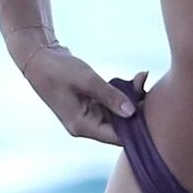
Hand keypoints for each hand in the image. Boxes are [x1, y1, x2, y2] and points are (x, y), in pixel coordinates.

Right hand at [19, 44, 144, 145]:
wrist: (38, 56)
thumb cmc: (58, 69)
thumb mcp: (87, 80)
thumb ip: (110, 96)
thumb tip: (132, 113)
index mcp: (82, 126)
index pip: (116, 137)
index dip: (136, 128)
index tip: (154, 112)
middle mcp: (86, 124)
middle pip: (120, 125)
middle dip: (137, 108)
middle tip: (147, 86)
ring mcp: (88, 114)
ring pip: (118, 113)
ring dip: (133, 97)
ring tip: (141, 78)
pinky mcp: (91, 103)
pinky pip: (113, 103)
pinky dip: (123, 92)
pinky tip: (135, 79)